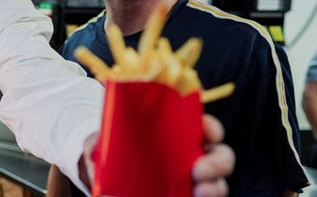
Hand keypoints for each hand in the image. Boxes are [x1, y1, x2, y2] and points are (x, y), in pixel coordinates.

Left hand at [79, 114, 234, 196]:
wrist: (106, 175)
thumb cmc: (110, 151)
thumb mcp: (103, 143)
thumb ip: (98, 145)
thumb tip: (95, 156)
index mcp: (178, 133)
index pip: (205, 126)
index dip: (211, 128)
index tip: (207, 131)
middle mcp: (192, 155)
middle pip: (220, 156)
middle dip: (217, 162)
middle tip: (199, 170)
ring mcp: (193, 180)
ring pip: (217, 183)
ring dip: (214, 188)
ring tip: (200, 191)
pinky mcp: (187, 195)